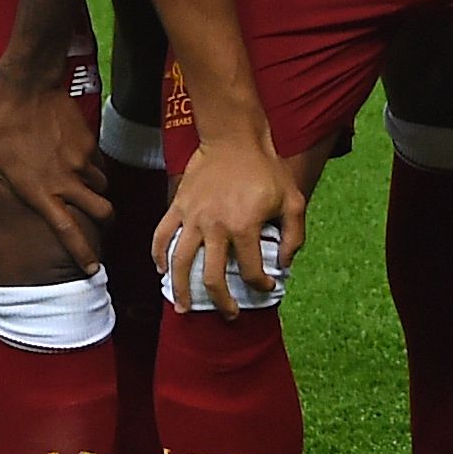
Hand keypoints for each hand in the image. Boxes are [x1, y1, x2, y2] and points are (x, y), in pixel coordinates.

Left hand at [0, 48, 112, 274]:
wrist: (26, 89)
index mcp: (40, 193)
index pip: (68, 231)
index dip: (82, 253)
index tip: (91, 269)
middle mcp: (66, 182)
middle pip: (101, 212)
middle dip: (104, 224)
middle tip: (100, 226)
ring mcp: (80, 161)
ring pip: (101, 187)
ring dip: (96, 193)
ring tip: (84, 191)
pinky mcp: (88, 142)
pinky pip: (96, 162)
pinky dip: (91, 168)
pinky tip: (77, 161)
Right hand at [156, 132, 307, 310]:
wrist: (234, 138)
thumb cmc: (266, 169)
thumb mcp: (293, 199)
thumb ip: (293, 235)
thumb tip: (283, 264)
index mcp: (245, 226)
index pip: (251, 270)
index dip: (260, 285)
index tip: (266, 287)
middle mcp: (215, 226)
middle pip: (212, 277)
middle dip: (221, 302)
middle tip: (228, 314)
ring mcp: (193, 217)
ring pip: (180, 262)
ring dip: (180, 289)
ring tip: (183, 307)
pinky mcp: (178, 206)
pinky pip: (162, 235)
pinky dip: (158, 256)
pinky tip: (162, 271)